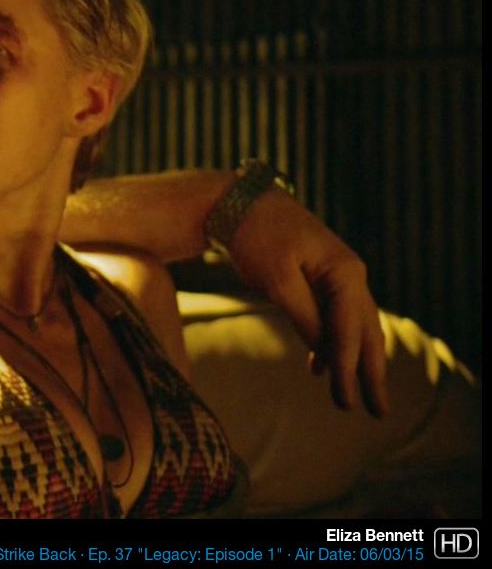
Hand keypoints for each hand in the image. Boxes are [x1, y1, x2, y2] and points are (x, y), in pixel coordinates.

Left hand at [226, 190, 388, 416]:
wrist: (237, 202)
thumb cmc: (255, 237)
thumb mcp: (277, 279)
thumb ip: (304, 315)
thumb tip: (325, 349)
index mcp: (344, 272)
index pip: (350, 329)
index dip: (349, 368)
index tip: (346, 401)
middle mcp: (349, 274)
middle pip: (365, 331)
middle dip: (369, 373)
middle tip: (377, 411)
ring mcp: (337, 275)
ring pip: (353, 326)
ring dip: (353, 362)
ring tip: (354, 399)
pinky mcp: (320, 277)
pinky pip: (334, 316)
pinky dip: (330, 343)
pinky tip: (319, 368)